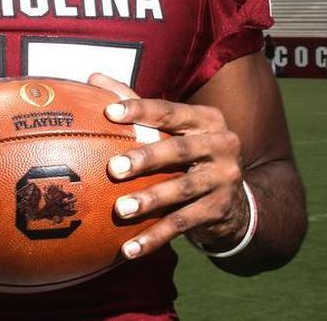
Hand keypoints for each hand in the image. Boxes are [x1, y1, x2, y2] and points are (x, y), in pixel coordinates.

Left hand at [88, 73, 249, 259]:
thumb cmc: (187, 152)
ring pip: (182, 191)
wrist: (234, 198)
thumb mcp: (171, 126)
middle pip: (179, 150)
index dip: (140, 110)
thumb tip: (92, 77)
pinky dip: (155, 237)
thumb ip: (134, 102)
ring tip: (120, 209)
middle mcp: (222, 145)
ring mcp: (224, 179)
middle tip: (113, 167)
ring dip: (149, 201)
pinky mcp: (220, 210)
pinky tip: (128, 249)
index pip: (170, 110)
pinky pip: (182, 225)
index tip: (109, 112)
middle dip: (146, 157)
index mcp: (206, 119)